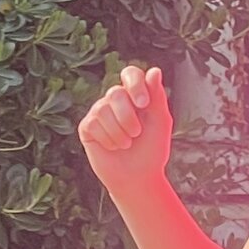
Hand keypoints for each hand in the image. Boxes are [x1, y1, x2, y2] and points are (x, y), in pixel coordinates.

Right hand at [77, 63, 173, 192]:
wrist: (138, 177)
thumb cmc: (152, 150)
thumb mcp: (160, 122)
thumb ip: (157, 96)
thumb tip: (154, 70)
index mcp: (135, 95)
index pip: (130, 74)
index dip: (135, 85)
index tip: (143, 104)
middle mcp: (115, 100)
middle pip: (115, 93)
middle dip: (128, 117)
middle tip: (137, 133)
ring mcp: (99, 112)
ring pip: (103, 108)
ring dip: (119, 132)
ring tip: (126, 144)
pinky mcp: (87, 127)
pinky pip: (93, 123)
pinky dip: (108, 139)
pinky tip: (113, 147)